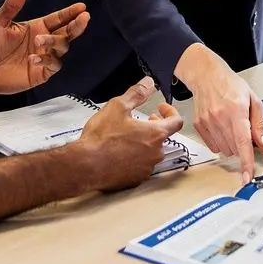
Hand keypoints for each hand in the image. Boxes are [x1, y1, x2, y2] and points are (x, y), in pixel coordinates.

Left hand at [0, 0, 89, 95]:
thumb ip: (11, 6)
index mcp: (36, 27)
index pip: (58, 19)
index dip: (70, 13)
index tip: (82, 7)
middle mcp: (43, 41)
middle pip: (67, 32)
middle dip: (77, 25)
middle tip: (84, 18)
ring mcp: (44, 57)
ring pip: (62, 47)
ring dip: (55, 42)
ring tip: (39, 41)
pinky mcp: (41, 73)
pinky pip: (54, 65)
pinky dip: (48, 60)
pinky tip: (35, 59)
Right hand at [69, 77, 182, 192]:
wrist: (85, 166)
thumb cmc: (102, 137)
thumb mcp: (118, 107)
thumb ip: (137, 93)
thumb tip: (149, 83)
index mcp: (155, 134)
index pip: (177, 121)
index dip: (170, 111)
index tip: (160, 108)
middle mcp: (155, 154)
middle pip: (163, 137)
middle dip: (154, 126)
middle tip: (143, 120)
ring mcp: (146, 169)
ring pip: (151, 152)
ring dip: (144, 143)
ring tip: (127, 136)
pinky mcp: (135, 180)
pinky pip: (141, 166)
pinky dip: (135, 158)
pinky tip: (120, 153)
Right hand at [175, 44, 262, 184]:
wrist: (206, 76)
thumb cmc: (231, 86)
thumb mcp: (253, 99)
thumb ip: (259, 124)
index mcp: (236, 110)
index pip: (243, 142)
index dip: (247, 162)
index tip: (248, 177)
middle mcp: (220, 117)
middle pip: (235, 148)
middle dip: (242, 145)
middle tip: (242, 129)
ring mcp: (207, 122)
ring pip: (225, 150)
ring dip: (232, 144)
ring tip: (231, 126)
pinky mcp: (199, 126)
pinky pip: (214, 147)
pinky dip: (221, 142)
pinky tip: (221, 128)